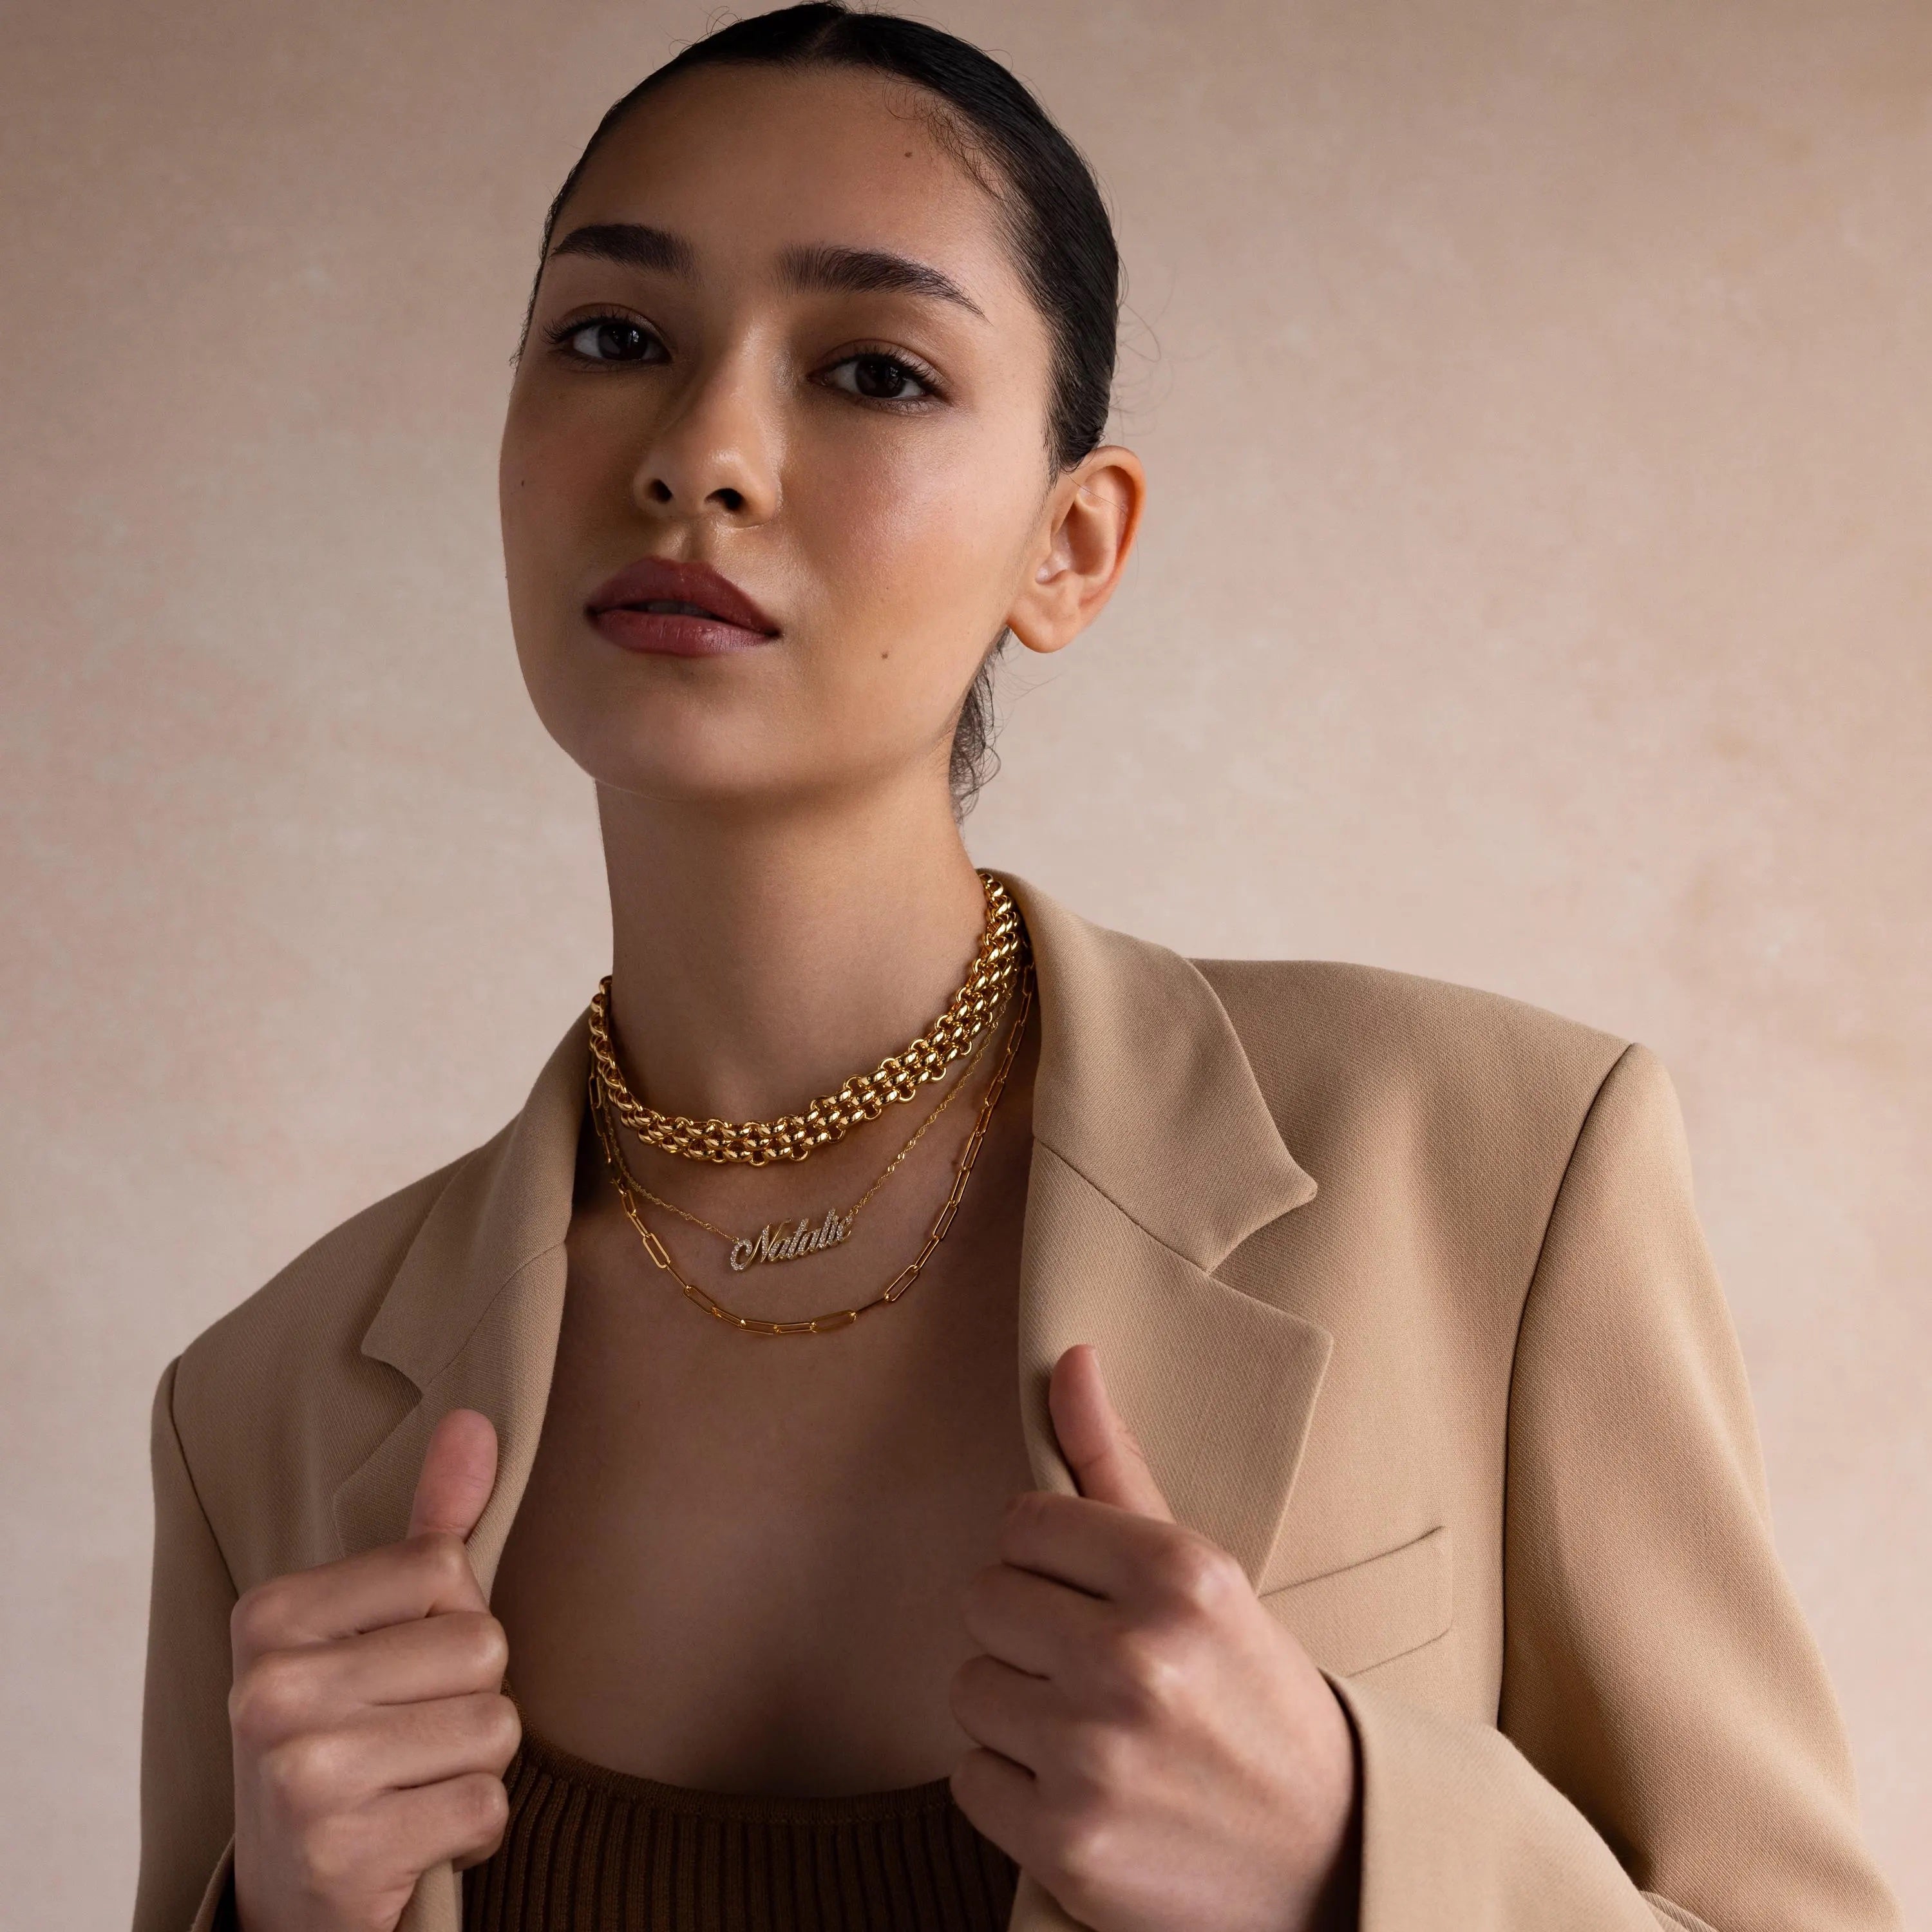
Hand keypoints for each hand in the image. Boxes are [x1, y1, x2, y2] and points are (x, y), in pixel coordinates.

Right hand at [229, 1410, 519, 1931]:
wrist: (286, 1899)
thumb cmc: (345, 1738)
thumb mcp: (371, 1626)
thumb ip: (429, 1525)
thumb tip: (477, 1421)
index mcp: (272, 1614)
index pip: (446, 1564)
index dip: (453, 1620)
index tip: (398, 1670)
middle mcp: (270, 1689)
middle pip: (482, 1646)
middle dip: (473, 1699)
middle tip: (408, 1738)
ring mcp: (301, 1775)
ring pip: (496, 1727)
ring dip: (476, 1766)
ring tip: (411, 1785)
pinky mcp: (341, 1855)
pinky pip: (487, 1807)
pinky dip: (471, 1832)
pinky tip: (414, 1839)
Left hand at [950, 1346, 1359, 1931]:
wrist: (1327, 1858)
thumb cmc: (1250, 1697)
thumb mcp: (1201, 1574)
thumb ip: (1115, 1465)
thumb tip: (1068, 1357)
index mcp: (1179, 1576)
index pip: (1022, 1522)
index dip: (1047, 1562)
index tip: (1092, 1597)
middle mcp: (1136, 1660)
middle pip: (983, 1599)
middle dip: (1025, 1631)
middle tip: (1092, 1666)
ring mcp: (1096, 1758)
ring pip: (970, 1689)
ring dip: (1016, 1712)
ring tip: (1092, 1731)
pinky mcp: (1066, 1844)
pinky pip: (970, 1780)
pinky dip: (1014, 1791)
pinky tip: (1081, 1792)